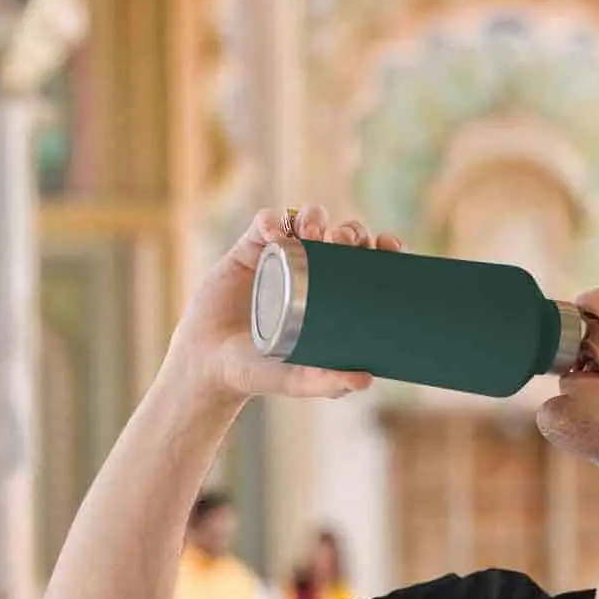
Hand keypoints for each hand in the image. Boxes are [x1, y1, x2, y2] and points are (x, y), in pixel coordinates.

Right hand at [164, 204, 404, 402]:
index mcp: (332, 294)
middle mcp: (309, 271)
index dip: (380, 246)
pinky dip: (272, 220)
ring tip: (313, 233)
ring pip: (306, 219)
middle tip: (343, 241)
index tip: (389, 246)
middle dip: (348, 229)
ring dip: (315, 216)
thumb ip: (327, 383)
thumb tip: (367, 381)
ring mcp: (278, 257)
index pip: (365, 260)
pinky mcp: (247, 250)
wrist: (209, 367)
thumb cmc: (259, 374)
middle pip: (340, 234)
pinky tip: (276, 232)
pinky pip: (263, 223)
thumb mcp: (297, 381)